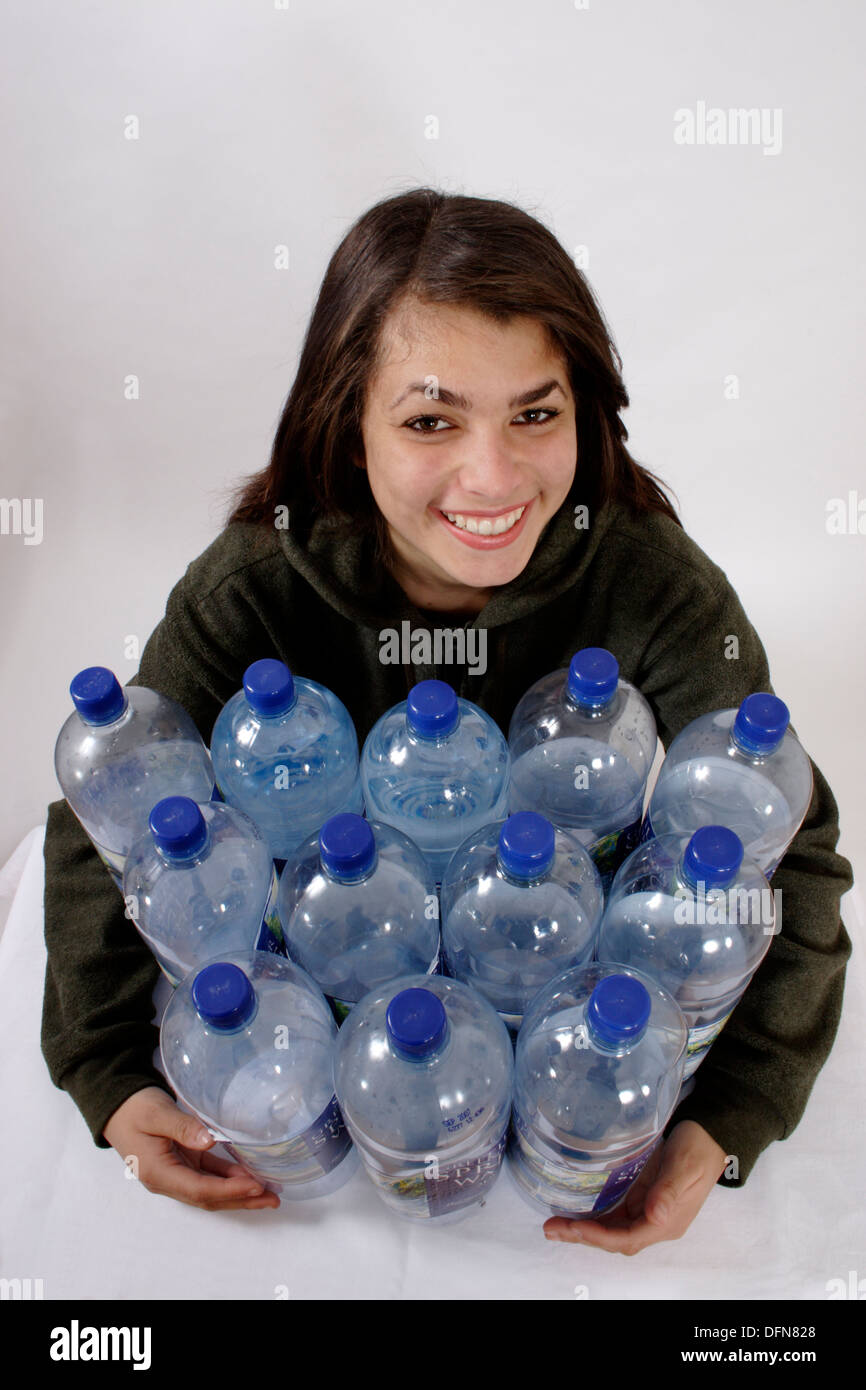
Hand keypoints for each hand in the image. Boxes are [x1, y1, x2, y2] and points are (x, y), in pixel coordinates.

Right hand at [103, 1086, 280, 1210]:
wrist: (117, 1105)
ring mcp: (177, 1172)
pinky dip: (229, 1178)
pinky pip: (209, 1174)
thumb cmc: (134, 1108)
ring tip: (269, 1193)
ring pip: (211, 1190)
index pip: (199, 1189)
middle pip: (208, 1197)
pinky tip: (250, 1176)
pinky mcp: (184, 1161)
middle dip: (241, 1199)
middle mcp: (168, 1179)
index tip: (256, 1185)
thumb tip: (209, 1141)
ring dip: (239, 1192)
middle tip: (272, 1199)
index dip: (229, 1190)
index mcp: (159, 1173)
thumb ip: (182, 1128)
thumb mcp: (156, 1114)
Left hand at [543, 1120, 726, 1254]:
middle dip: (583, 1236)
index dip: (599, 1236)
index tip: (574, 1227)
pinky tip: (574, 1211)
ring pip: (611, 1230)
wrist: (709, 1135)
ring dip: (584, 1230)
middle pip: (615, 1239)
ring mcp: (648, 1212)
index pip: (628, 1238)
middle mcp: (656, 1222)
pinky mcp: (641, 1198)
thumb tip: (655, 1217)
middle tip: (551, 1229)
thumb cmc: (698, 1148)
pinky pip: (614, 1215)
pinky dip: (594, 1216)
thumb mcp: (684, 1166)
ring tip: (554, 1225)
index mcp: (667, 1222)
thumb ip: (668, 1191)